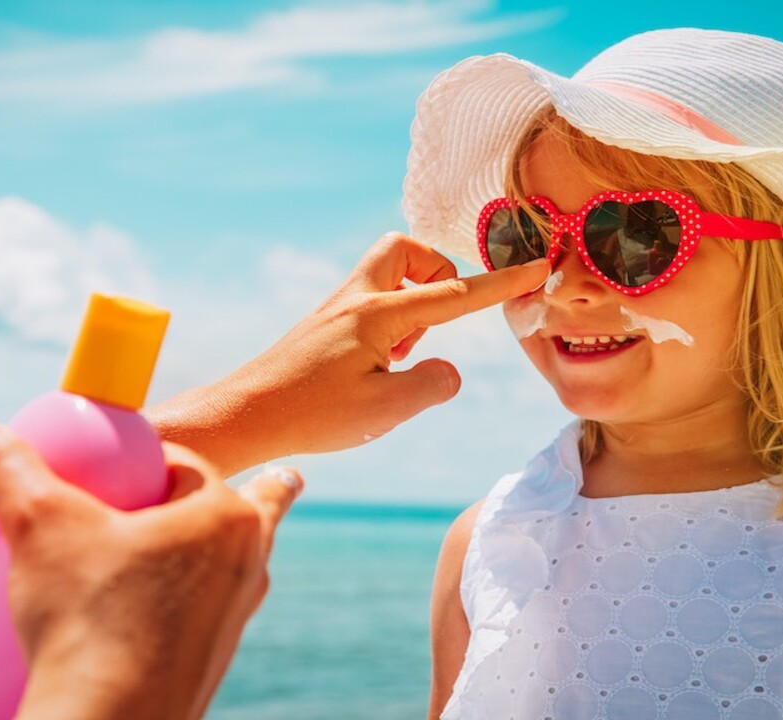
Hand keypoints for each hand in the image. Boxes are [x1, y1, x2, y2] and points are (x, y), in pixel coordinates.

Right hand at [0, 422, 302, 719]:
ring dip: (213, 549)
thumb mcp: (37, 526)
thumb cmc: (87, 620)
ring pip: (226, 564)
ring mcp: (233, 618)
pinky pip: (206, 614)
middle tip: (225, 483)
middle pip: (229, 510)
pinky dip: (193, 601)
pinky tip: (169, 609)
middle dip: (230, 493)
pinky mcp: (211, 662)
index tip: (108, 468)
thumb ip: (7, 470)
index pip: (184, 463)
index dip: (143, 457)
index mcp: (226, 519)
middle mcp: (246, 566)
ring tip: (208, 541)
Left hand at [146, 233, 547, 475]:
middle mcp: (356, 299)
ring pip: (388, 273)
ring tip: (400, 357)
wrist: (245, 414)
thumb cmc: (312, 414)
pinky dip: (389, 321)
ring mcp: (337, 308)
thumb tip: (449, 369)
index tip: (537, 266)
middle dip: (436, 272)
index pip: (455, 293)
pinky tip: (375, 366)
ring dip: (412, 302)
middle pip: (406, 249)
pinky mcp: (325, 324)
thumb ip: (432, 385)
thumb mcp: (386, 410)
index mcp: (379, 314)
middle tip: (434, 321)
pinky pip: (370, 300)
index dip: (501, 283)